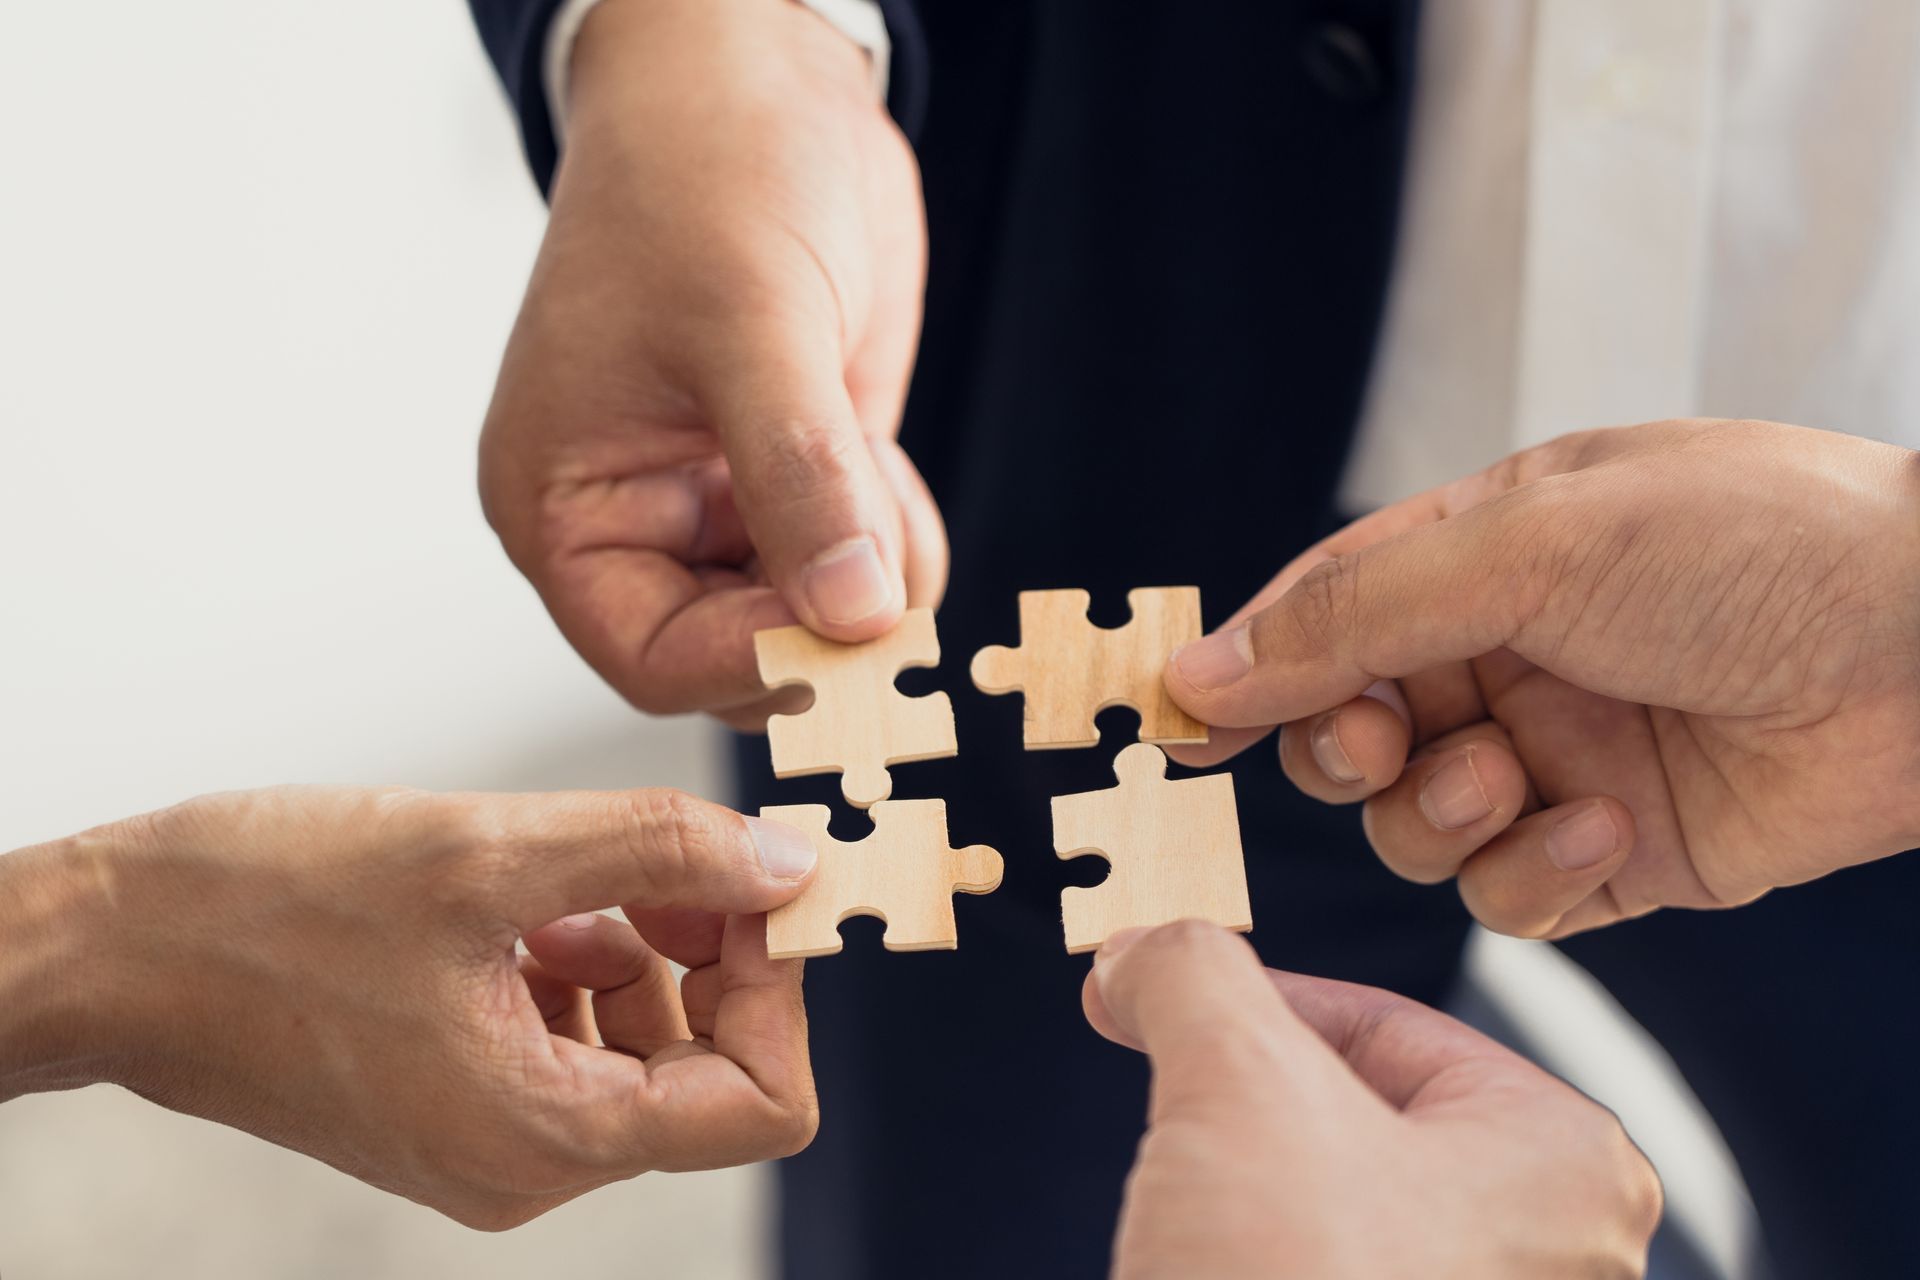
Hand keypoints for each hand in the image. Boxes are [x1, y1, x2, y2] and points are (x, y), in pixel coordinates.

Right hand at [0, 785, 820, 1227]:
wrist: (107, 950)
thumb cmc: (263, 909)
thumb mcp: (486, 854)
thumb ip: (658, 852)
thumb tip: (790, 863)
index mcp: (544, 1136)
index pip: (762, 1103)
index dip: (780, 986)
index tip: (754, 884)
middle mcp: (525, 1163)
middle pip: (710, 1072)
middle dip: (715, 954)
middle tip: (672, 857)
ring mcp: (487, 1137)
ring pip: (644, 1048)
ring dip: (647, 949)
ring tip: (576, 876)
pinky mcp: (452, 1098)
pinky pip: (570, 1040)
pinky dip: (581, 962)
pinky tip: (529, 903)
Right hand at [480, 0, 942, 727]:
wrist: (760, 85)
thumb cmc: (702, 173)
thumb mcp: (748, 322)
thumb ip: (799, 476)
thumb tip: (854, 614)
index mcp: (567, 503)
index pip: (652, 656)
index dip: (753, 664)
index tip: (848, 638)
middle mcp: (640, 519)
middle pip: (739, 652)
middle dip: (824, 626)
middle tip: (889, 573)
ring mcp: (726, 501)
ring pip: (813, 617)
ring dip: (873, 583)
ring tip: (879, 476)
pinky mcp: (800, 474)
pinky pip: (858, 565)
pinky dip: (895, 544)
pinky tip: (888, 466)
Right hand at [1085, 922, 1660, 1277]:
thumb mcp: (1236, 1078)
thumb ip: (1195, 972)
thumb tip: (1146, 949)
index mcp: (1562, 1162)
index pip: (1385, 1023)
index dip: (1249, 999)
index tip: (1155, 994)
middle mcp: (1549, 1254)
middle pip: (1358, 1113)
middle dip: (1244, 1101)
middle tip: (1169, 1101)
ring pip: (1333, 1202)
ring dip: (1240, 1187)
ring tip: (1191, 1215)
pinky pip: (1325, 1272)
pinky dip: (1251, 1256)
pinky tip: (1202, 1267)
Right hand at [1165, 419, 1919, 936]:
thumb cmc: (1759, 547)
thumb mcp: (1531, 545)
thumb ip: (1355, 614)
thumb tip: (1204, 665)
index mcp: (1485, 554)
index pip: (1326, 612)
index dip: (1251, 666)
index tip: (1183, 721)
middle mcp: (1511, 657)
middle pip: (1351, 731)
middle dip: (1346, 751)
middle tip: (1381, 745)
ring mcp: (1561, 756)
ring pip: (1415, 824)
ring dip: (1439, 815)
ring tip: (1510, 779)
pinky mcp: (1619, 850)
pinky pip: (1513, 892)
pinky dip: (1536, 871)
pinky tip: (1608, 825)